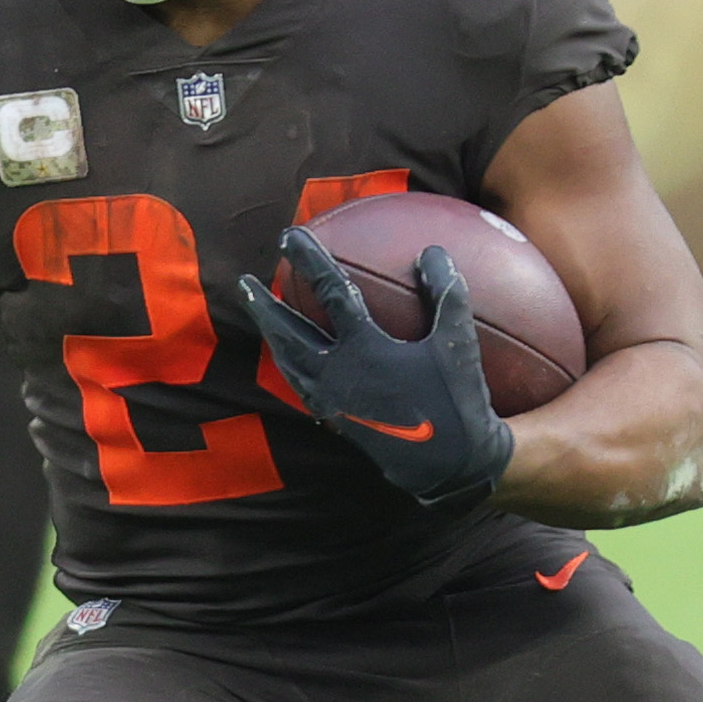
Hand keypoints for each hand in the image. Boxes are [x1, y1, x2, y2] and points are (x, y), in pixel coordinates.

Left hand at [237, 231, 515, 504]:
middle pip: (287, 332)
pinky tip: (291, 359)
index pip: (329, 292)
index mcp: (364, 350)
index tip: (289, 236)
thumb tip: (430, 250)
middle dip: (263, 305)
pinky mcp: (336, 421)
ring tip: (260, 317)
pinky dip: (290, 366)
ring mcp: (332, 401)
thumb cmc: (457, 401)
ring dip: (271, 336)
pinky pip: (302, 386)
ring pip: (288, 362)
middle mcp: (337, 374)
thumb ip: (446, 292)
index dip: (309, 260)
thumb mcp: (458, 342)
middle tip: (244, 283)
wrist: (449, 465)